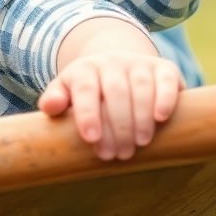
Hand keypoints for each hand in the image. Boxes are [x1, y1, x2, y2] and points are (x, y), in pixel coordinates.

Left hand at [37, 53, 182, 160]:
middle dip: (118, 125)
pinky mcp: (164, 67)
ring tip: (139, 144)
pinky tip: (161, 118)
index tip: (91, 139)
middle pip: (116, 91)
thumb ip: (55, 100)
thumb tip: (50, 106)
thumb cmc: (88, 91)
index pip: (85, 89)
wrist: (117, 67)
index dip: (88, 113)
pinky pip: (166, 80)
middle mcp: (112, 61)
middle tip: (119, 154)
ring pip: (141, 87)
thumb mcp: (66, 92)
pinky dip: (165, 98)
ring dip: (141, 117)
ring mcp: (139, 63)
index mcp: (85, 69)